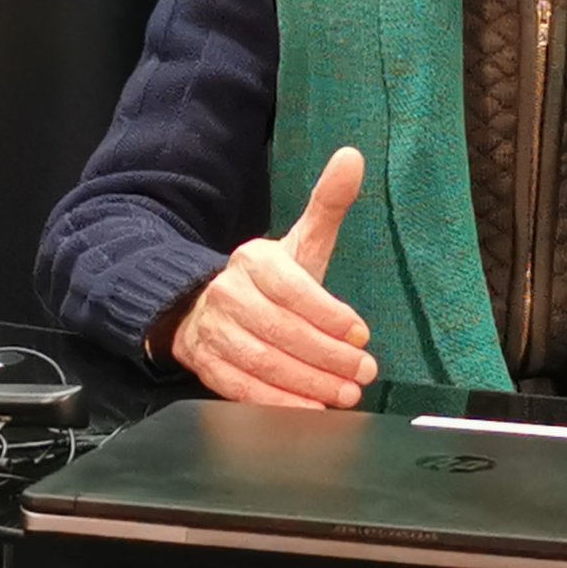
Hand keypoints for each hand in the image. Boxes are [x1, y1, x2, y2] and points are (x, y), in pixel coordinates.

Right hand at [170, 147, 378, 407]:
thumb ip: (329, 204)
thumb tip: (353, 157)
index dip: (329, 315)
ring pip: (263, 362)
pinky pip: (240, 388)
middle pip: (282, 330)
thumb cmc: (270, 279)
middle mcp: (229, 293)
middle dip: (328, 356)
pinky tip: (308, 410)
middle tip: (363, 372)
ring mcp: (214, 331)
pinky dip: (276, 402)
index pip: (294, 289)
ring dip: (308, 383)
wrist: (203, 304)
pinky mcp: (206, 364)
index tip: (361, 334)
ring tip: (345, 394)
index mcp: (255, 259)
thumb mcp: (301, 241)